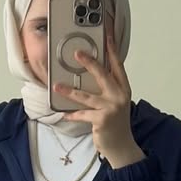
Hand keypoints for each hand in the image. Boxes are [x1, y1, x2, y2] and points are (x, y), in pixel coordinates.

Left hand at [53, 30, 144, 168]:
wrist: (121, 146)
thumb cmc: (116, 124)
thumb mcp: (116, 103)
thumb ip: (108, 89)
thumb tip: (92, 75)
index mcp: (123, 88)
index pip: (117, 64)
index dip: (112, 49)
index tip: (106, 34)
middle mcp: (119, 95)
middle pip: (102, 74)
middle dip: (89, 62)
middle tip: (77, 53)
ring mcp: (111, 107)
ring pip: (86, 96)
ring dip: (70, 91)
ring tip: (57, 86)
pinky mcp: (102, 119)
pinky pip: (82, 114)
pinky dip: (72, 114)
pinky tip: (64, 114)